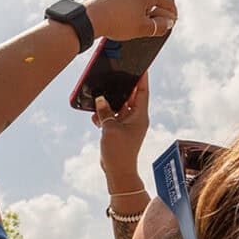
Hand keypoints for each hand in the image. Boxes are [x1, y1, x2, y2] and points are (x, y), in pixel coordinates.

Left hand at [83, 0, 177, 40]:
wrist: (89, 17)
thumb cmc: (116, 22)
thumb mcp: (143, 29)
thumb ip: (160, 26)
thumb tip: (169, 22)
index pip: (168, 1)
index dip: (172, 14)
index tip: (172, 22)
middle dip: (155, 11)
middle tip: (154, 25)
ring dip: (139, 7)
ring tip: (134, 22)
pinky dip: (125, 4)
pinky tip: (121, 16)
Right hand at [92, 71, 150, 190]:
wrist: (118, 172)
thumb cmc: (119, 152)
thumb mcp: (110, 128)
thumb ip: (105, 111)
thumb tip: (100, 99)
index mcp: (140, 116)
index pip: (142, 92)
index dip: (142, 78)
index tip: (141, 66)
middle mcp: (136, 118)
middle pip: (130, 97)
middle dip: (122, 88)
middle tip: (116, 75)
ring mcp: (128, 125)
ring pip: (119, 106)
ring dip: (109, 103)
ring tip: (99, 97)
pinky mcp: (119, 130)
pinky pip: (112, 116)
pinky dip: (104, 114)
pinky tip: (95, 115)